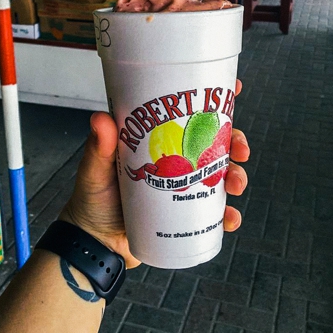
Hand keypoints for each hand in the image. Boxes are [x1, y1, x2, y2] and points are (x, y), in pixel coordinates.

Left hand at [58, 80, 249, 268]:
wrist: (95, 243)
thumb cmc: (92, 200)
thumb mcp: (94, 169)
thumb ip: (98, 148)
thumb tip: (101, 118)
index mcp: (155, 142)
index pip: (185, 115)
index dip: (212, 102)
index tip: (235, 89)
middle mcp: (173, 161)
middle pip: (212, 143)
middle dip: (235, 142)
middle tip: (240, 150)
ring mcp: (182, 187)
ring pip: (220, 175)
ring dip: (236, 176)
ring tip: (235, 183)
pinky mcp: (185, 215)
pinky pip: (214, 213)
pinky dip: (228, 215)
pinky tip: (230, 218)